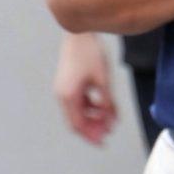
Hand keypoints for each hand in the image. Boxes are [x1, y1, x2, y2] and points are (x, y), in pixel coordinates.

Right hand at [52, 30, 117, 144]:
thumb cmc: (90, 53)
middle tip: (108, 132)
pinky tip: (103, 105)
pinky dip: (90, 106)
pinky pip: (78, 101)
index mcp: (68, 96)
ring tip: (109, 118)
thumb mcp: (103, 80)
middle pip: (76, 121)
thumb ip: (107, 102)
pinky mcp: (68, 83)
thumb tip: (111, 121)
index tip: (104, 141)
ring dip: (92, 117)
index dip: (91, 135)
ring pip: (77, 111)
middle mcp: (62, 94)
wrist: (79, 32)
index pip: (78, 125)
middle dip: (92, 128)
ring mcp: (64, 88)